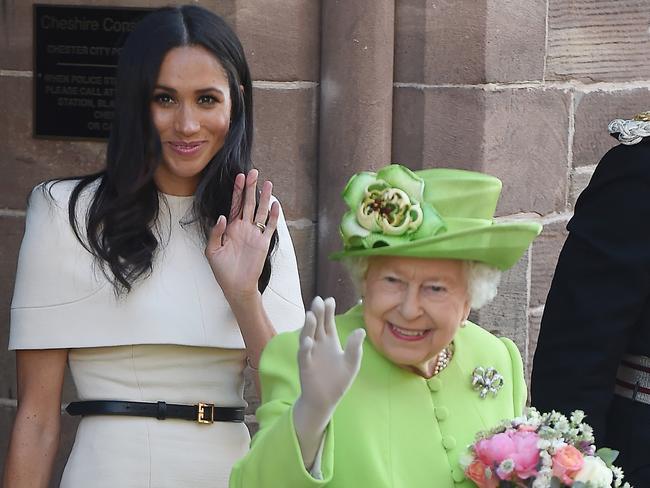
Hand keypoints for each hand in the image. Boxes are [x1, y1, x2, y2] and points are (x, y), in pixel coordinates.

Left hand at [205, 169, 278, 301]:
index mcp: (231, 227)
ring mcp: (255, 234)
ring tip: (268, 183)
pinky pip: (269, 227)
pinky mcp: (263, 243)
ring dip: (264, 198)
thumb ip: (216, 232)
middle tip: (254, 172)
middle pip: (249, 203)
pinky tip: (275, 204)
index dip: (237, 190)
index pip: (235, 204)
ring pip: (261, 211)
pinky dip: (273, 216)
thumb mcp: (212, 251)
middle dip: (251, 187)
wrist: (236, 286)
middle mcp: (244, 228)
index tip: (239, 176)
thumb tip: (222, 216)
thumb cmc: (222, 270)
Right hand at [298, 297, 364, 409]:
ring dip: (308, 326)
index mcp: (330, 341)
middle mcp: (318, 344)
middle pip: (317, 325)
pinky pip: (304, 355)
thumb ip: (355, 347)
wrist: (325, 400)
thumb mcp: (351, 363)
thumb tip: (360, 330)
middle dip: (317, 313)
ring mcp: (310, 354)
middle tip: (319, 301)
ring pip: (307, 336)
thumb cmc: (338, 381)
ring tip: (311, 315)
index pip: (328, 322)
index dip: (328, 311)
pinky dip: (305, 347)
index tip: (330, 300)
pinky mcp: (305, 366)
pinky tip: (308, 341)